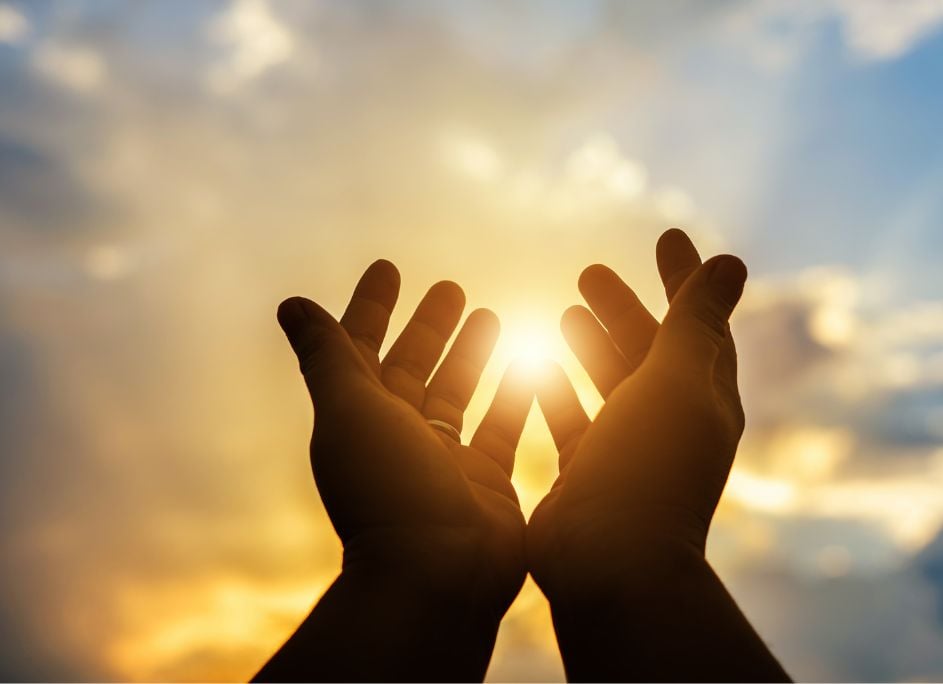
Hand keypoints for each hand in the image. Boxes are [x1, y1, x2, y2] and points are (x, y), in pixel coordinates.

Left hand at [263, 260, 531, 679]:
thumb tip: (291, 303)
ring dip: (473, 356)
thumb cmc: (388, 488)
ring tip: (491, 315)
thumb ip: (326, 356)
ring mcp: (444, 461)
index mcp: (360, 418)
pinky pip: (502, 428)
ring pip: (459, 395)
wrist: (438, 575)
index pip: (362, 348)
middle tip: (452, 287)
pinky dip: (515, 396)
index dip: (371, 307)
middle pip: (415, 368)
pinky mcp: (487, 482)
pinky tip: (533, 363)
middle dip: (430, 327)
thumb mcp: (349, 411)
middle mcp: (399, 438)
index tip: (389, 267)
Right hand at [529, 229, 745, 594]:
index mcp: (704, 398)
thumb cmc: (648, 466)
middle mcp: (669, 424)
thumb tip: (733, 260)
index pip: (699, 324)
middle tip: (589, 271)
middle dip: (624, 309)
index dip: (685, 280)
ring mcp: (626, 452)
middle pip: (649, 351)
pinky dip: (557, 391)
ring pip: (609, 385)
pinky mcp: (586, 475)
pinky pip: (572, 421)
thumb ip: (696, 320)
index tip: (666, 236)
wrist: (610, 563)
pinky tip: (533, 366)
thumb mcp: (678, 380)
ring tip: (564, 311)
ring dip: (590, 346)